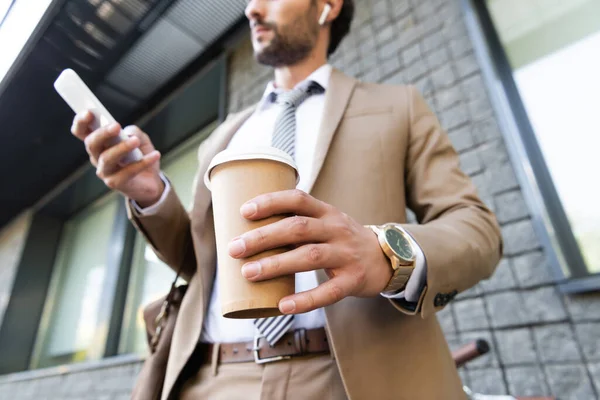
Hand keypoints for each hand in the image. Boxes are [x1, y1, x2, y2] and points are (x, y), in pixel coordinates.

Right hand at [71, 110, 163, 206]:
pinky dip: (143, 162)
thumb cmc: (140, 155)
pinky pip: (127, 172)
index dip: (81, 122)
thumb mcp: (140, 139)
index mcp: (99, 142)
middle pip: (92, 143)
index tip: (89, 112)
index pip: (81, 131)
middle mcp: (97, 156)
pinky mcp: (115, 183)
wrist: (151, 180)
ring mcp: (104, 171)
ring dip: (122, 148)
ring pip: (107, 158)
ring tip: (135, 141)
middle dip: (103, 133)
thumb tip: (128, 133)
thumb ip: (133, 132)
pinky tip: (155, 155)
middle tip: (116, 126)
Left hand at [228, 189, 391, 313]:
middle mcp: (337, 229)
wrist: (384, 259)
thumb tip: (247, 233)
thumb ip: (296, 224)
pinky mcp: (353, 280)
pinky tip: (283, 305)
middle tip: (235, 248)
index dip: (271, 202)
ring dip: (276, 264)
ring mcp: (346, 254)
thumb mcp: (326, 223)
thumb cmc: (341, 241)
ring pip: (309, 256)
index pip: (298, 199)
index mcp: (327, 212)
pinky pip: (328, 291)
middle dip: (263, 237)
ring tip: (248, 273)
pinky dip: (305, 299)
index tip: (244, 211)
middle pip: (298, 228)